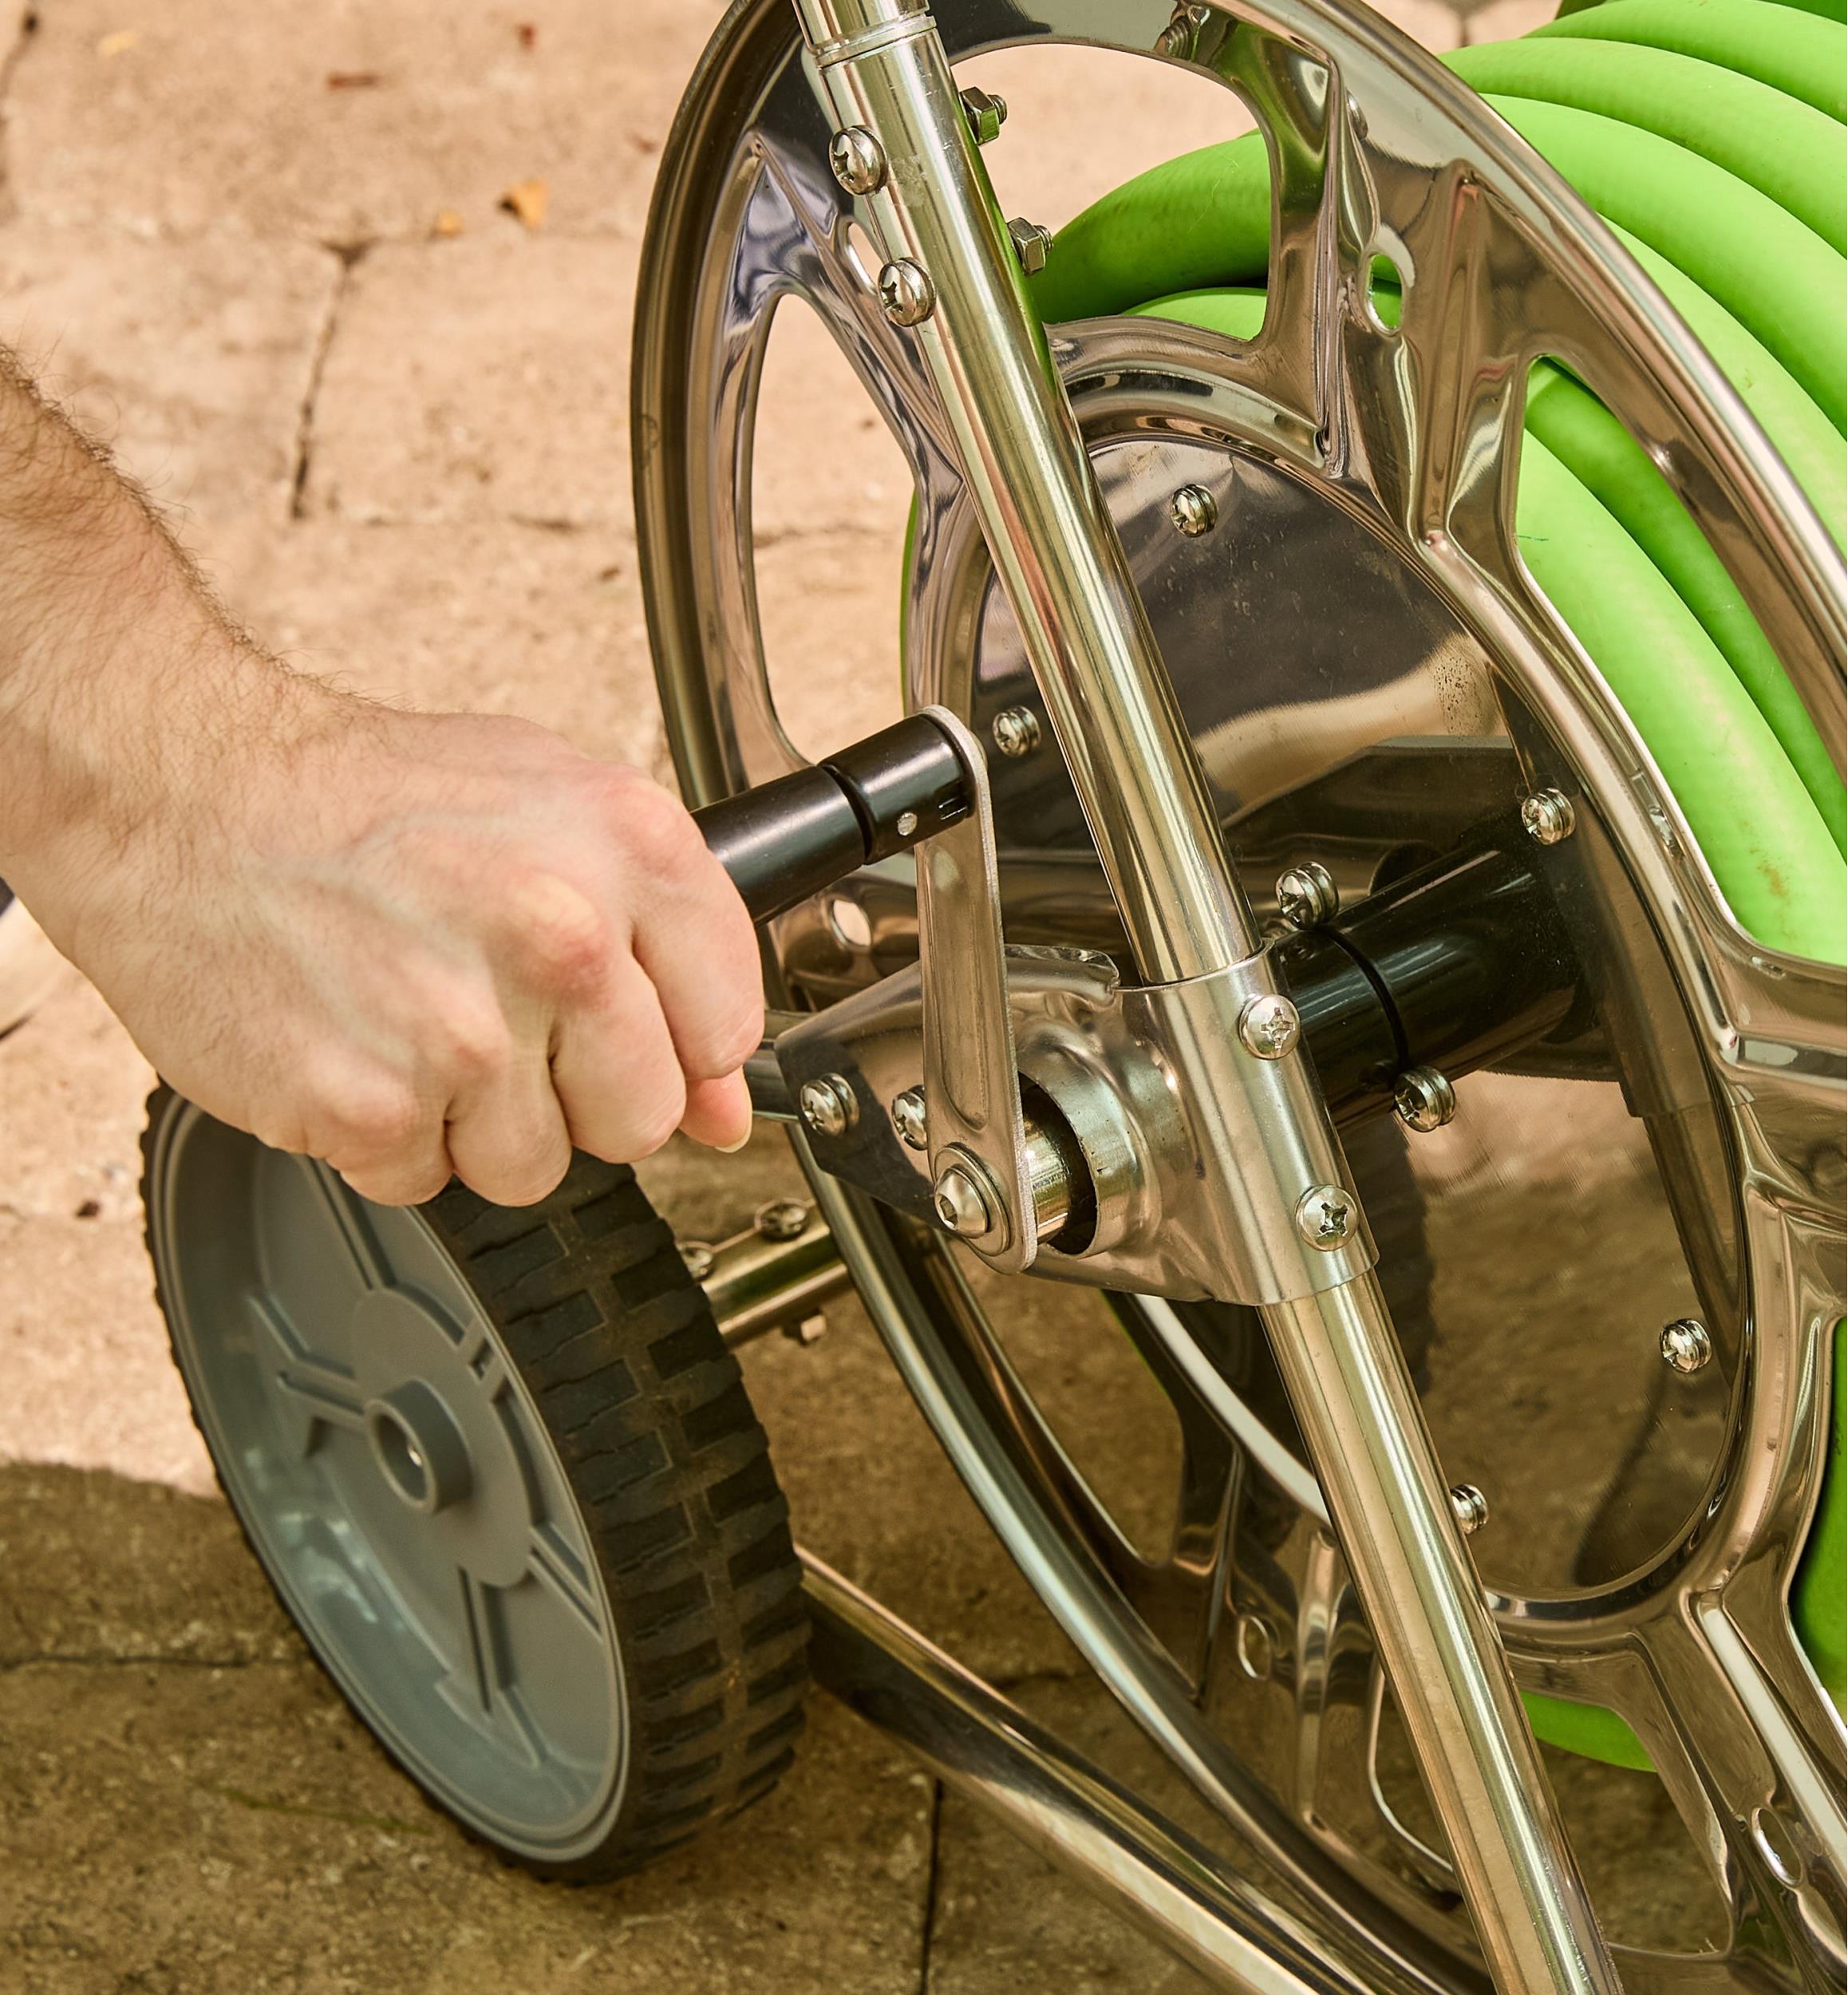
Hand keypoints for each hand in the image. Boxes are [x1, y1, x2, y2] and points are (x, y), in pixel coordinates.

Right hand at [24, 675, 763, 1206]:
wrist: (176, 793)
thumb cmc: (358, 797)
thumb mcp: (547, 812)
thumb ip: (665, 947)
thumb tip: (727, 1104)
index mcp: (628, 848)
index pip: (728, 1028)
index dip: (678, 1050)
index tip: (626, 1033)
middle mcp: (563, 934)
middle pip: (642, 1117)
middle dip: (577, 1095)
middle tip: (496, 1020)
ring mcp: (466, 1027)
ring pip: (534, 1167)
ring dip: (473, 1123)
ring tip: (411, 1019)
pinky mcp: (372, 1103)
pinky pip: (424, 1182)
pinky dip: (385, 1137)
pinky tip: (355, 1046)